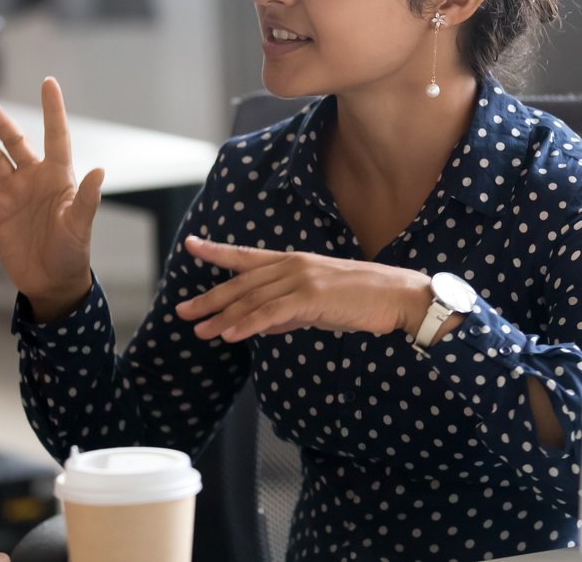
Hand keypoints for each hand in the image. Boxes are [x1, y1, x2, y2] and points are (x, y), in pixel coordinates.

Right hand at [0, 77, 102, 320]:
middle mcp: (34, 179)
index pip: (56, 135)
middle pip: (16, 143)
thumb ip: (86, 199)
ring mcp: (13, 193)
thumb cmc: (72, 252)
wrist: (51, 282)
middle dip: (2, 124)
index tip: (48, 82)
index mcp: (58, 177)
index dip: (53, 109)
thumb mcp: (80, 226)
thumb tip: (99, 171)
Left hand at [174, 236, 433, 341]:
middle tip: (182, 311)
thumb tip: (258, 325)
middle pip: (242, 283)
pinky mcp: (312, 297)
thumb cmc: (362, 301)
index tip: (192, 246)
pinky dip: (248, 324)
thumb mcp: (317, 305)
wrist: (399, 297)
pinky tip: (230, 335)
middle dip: (210, 298)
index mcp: (294, 262)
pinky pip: (272, 314)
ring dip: (223, 317)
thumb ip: (286, 312)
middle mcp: (293, 265)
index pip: (247, 256)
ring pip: (252, 300)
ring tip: (200, 331)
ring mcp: (302, 279)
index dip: (217, 251)